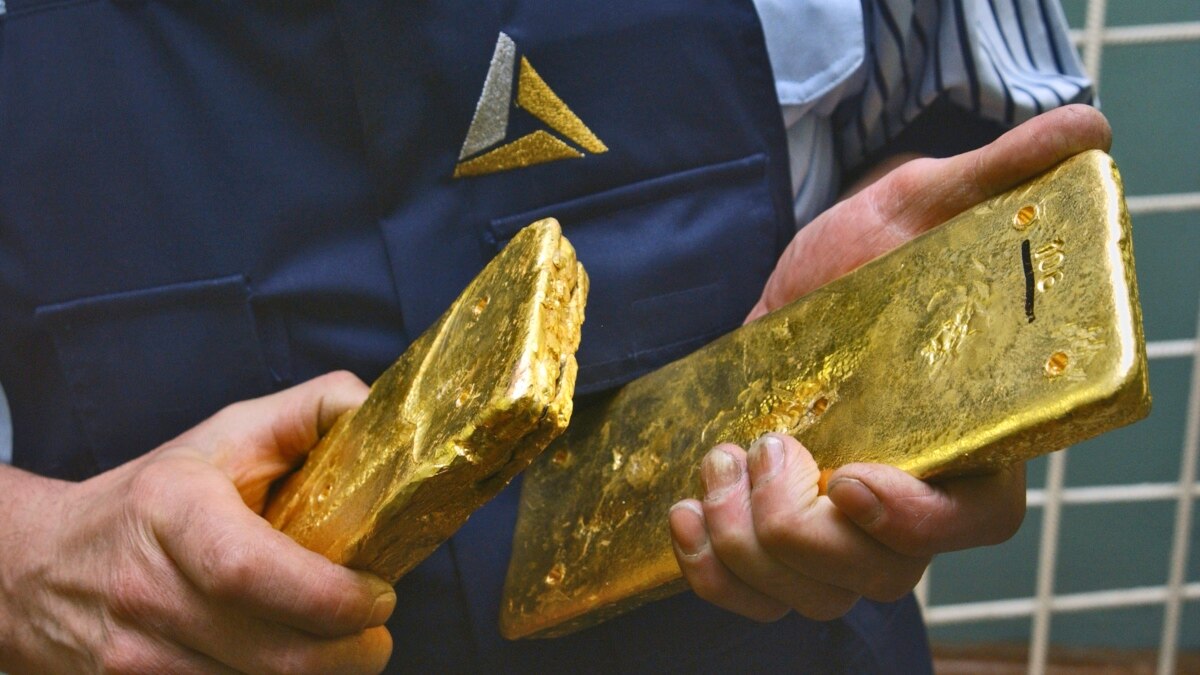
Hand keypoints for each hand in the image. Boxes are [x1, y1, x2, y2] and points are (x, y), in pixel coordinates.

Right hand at [0, 372, 394, 673]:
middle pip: (269, 654)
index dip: (326, 596)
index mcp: (173, 509)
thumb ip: (313, 411)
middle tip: (376, 634)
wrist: (42, 566)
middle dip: (347, 655)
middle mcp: (145, 588)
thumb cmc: (160, 493)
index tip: (377, 596)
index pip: (246, 570)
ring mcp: (132, 656)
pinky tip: (291, 661)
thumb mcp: (230, 434)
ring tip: (341, 646)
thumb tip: (378, 410)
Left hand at [669, 105, 1109, 621]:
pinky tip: (684, 515)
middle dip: (803, 533)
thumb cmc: (879, 246)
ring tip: (718, 462)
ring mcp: (840, 525)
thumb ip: (997, 177)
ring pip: (811, 595)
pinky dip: (711, 574)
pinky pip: (753, 594)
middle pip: (880, 578)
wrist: (810, 276)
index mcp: (966, 440)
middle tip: (762, 446)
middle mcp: (908, 498)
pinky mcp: (777, 526)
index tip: (852, 478)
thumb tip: (1085, 129)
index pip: (975, 523)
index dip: (919, 523)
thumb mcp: (926, 204)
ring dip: (748, 548)